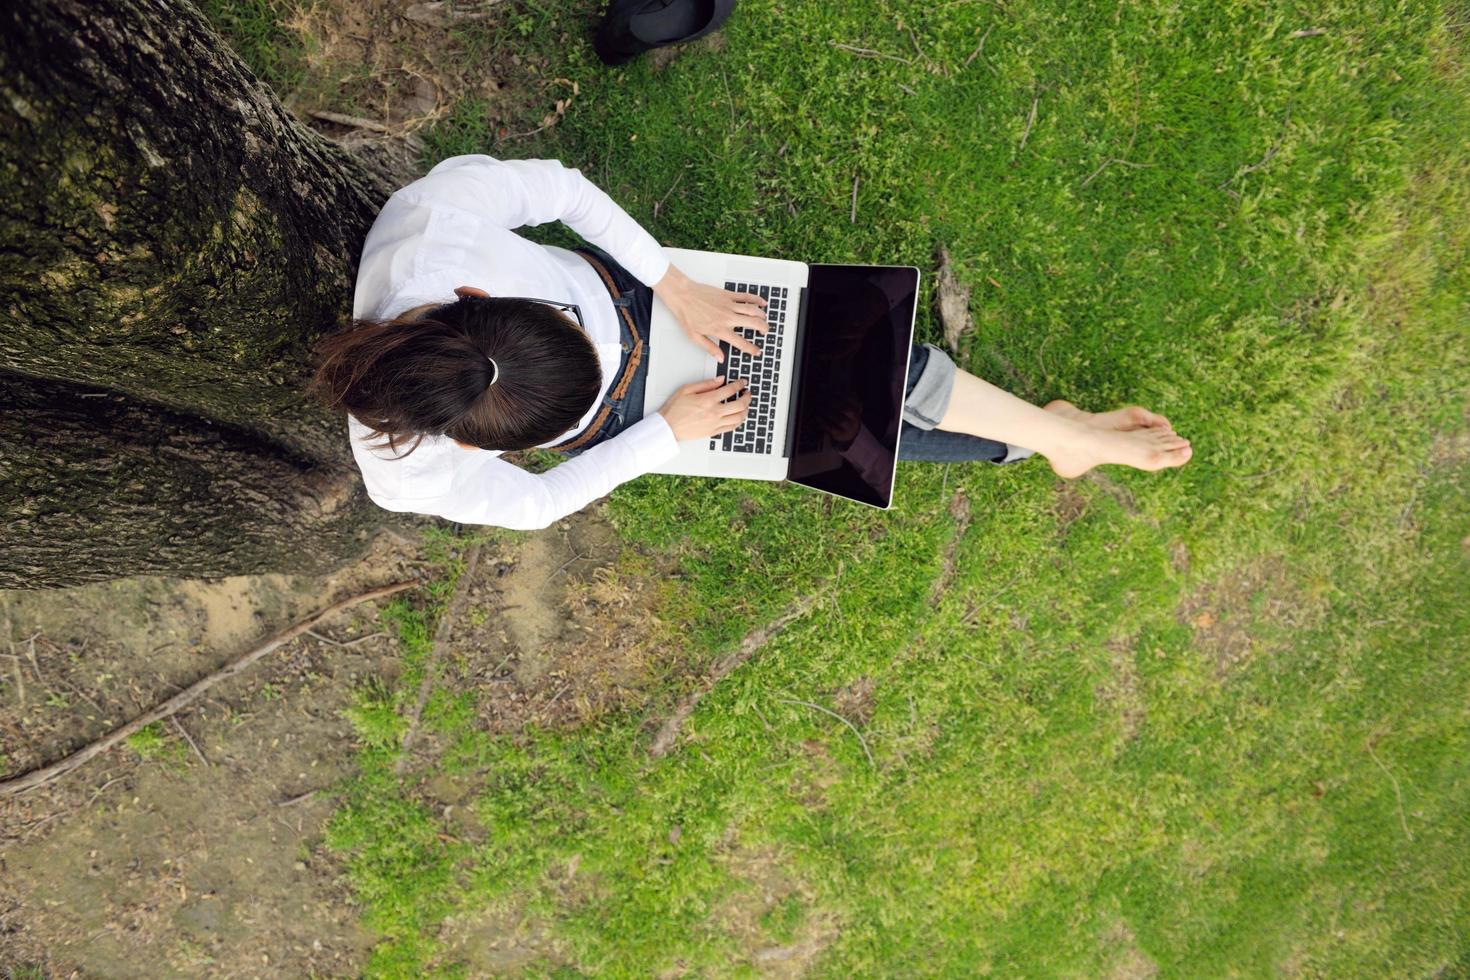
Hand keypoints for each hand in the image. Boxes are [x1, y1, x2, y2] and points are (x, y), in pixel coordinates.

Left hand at [653, 265, 767, 361]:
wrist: (682, 295)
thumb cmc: (686, 314)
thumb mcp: (694, 337)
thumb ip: (710, 348)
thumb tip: (720, 358)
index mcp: (719, 329)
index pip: (741, 342)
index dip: (752, 349)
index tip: (757, 352)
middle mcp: (727, 317)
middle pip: (753, 324)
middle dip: (763, 329)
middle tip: (764, 333)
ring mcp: (729, 305)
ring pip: (753, 310)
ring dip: (762, 316)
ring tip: (764, 320)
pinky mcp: (728, 295)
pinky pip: (746, 296)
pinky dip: (756, 299)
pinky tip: (762, 302)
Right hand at [657, 377, 750, 441]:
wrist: (668, 427)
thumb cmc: (674, 409)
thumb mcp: (687, 389)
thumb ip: (705, 384)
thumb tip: (720, 380)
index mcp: (708, 400)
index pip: (730, 390)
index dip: (740, 384)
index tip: (742, 382)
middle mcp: (714, 413)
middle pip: (740, 405)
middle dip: (747, 397)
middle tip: (748, 393)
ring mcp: (715, 424)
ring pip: (739, 417)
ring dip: (746, 410)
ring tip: (746, 405)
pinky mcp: (714, 432)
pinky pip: (732, 427)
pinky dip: (739, 421)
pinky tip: (739, 416)